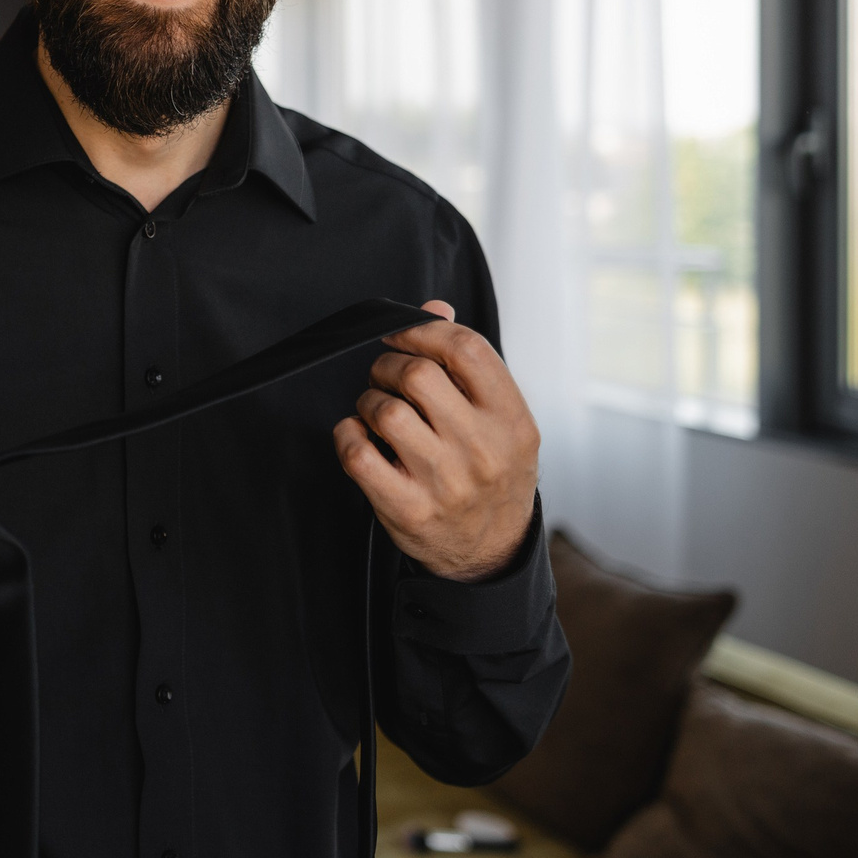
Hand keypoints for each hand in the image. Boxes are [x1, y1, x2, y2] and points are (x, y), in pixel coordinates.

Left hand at [332, 300, 539, 581]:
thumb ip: (469, 364)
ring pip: (385, 410)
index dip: (424, 330)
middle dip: (389, 366)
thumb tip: (433, 308)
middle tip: (386, 377)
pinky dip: (347, 434)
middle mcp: (481, 449)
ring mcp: (444, 481)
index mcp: (510, 419)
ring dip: (369, 400)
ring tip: (378, 411)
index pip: (466, 349)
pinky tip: (359, 436)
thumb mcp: (500, 418)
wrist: (493, 550)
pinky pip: (357, 453)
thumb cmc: (492, 472)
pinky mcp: (407, 507)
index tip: (403, 336)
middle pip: (419, 375)